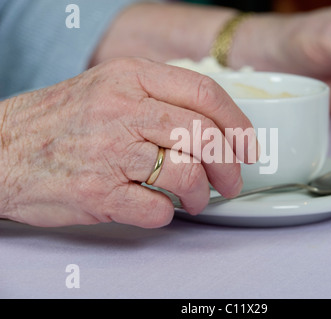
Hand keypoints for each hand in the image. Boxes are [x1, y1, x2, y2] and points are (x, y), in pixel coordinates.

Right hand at [0, 58, 255, 227]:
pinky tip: (156, 207)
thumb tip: (213, 124)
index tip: (248, 146)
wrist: (1, 150)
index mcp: (131, 78)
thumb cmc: (60, 121)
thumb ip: (159, 98)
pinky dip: (165, 214)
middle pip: (204, 136)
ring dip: (200, 195)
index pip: (205, 94)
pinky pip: (155, 209)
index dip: (238, 124)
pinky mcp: (97, 193)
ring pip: (186, 175)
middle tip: (231, 181)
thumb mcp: (110, 88)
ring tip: (195, 200)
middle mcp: (122, 110)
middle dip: (229, 166)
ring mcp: (109, 152)